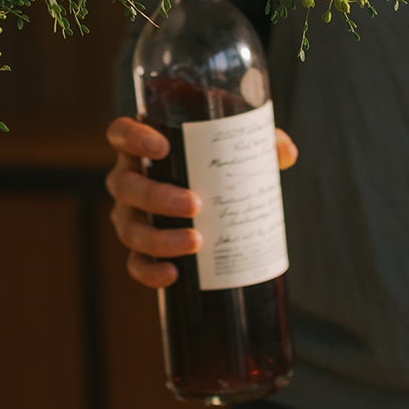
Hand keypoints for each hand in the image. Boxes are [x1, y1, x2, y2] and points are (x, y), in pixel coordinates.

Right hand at [104, 114, 297, 287]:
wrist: (211, 203)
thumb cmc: (216, 166)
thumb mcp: (235, 147)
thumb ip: (260, 143)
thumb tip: (287, 153)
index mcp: (142, 148)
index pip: (121, 133)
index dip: (133, 138)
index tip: (163, 147)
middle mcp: (128, 181)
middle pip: (126, 186)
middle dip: (157, 197)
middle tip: (195, 204)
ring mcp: (129, 217)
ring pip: (130, 229)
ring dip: (159, 238)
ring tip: (196, 242)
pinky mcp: (139, 251)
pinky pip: (135, 265)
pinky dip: (150, 273)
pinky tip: (173, 275)